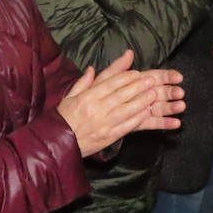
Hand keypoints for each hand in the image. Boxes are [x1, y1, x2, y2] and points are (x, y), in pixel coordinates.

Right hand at [58, 49, 184, 156]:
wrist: (57, 143)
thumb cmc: (63, 118)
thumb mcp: (70, 96)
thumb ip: (83, 82)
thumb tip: (93, 69)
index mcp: (87, 97)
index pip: (110, 84)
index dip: (126, 77)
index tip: (137, 73)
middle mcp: (97, 109)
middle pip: (122, 95)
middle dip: (139, 86)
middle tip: (152, 80)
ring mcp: (104, 124)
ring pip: (127, 110)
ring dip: (143, 101)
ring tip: (154, 94)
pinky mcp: (109, 137)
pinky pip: (126, 126)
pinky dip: (137, 119)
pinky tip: (147, 112)